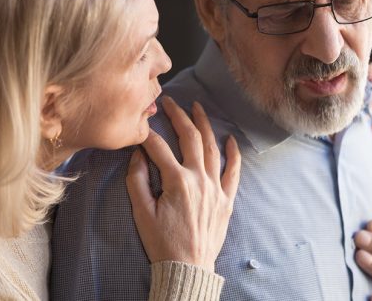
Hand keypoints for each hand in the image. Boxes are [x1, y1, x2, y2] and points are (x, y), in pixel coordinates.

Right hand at [126, 96, 241, 271]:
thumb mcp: (142, 213)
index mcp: (178, 181)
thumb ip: (138, 180)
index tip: (140, 125)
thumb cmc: (162, 243)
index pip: (159, 148)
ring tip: (198, 107)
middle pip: (190, 138)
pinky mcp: (226, 199)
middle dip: (179, 116)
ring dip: (205, 125)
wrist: (188, 268)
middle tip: (170, 102)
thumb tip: (138, 155)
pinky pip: (233, 171)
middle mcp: (200, 179)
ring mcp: (216, 188)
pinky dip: (233, 154)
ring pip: (213, 148)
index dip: (147, 134)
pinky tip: (230, 139)